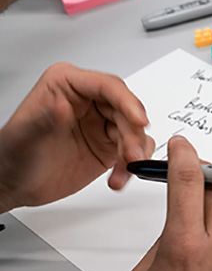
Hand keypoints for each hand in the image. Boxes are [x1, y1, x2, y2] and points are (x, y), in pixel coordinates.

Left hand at [0, 63, 152, 213]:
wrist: (15, 185)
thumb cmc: (13, 156)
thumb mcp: (24, 137)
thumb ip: (44, 120)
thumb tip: (62, 105)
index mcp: (66, 85)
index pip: (107, 86)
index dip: (127, 102)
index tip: (139, 121)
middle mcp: (88, 101)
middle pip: (127, 109)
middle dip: (133, 133)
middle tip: (131, 155)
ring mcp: (101, 123)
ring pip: (135, 130)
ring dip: (136, 151)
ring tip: (125, 169)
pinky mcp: (110, 144)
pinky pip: (134, 149)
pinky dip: (132, 166)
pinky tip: (119, 177)